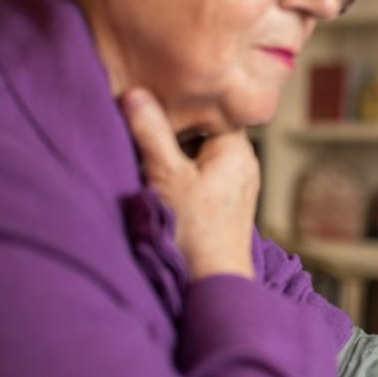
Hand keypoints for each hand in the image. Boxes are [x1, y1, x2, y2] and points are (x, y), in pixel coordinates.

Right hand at [121, 87, 257, 279]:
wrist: (211, 284)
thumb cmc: (194, 232)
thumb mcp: (166, 175)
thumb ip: (151, 132)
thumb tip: (134, 92)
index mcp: (237, 148)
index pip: (208, 108)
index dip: (179, 105)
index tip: (150, 103)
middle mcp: (243, 164)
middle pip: (202, 131)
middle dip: (173, 132)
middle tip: (141, 132)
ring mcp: (235, 185)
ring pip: (198, 155)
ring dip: (173, 156)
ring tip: (147, 160)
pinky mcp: (224, 204)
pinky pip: (199, 176)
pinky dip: (180, 176)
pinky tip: (159, 184)